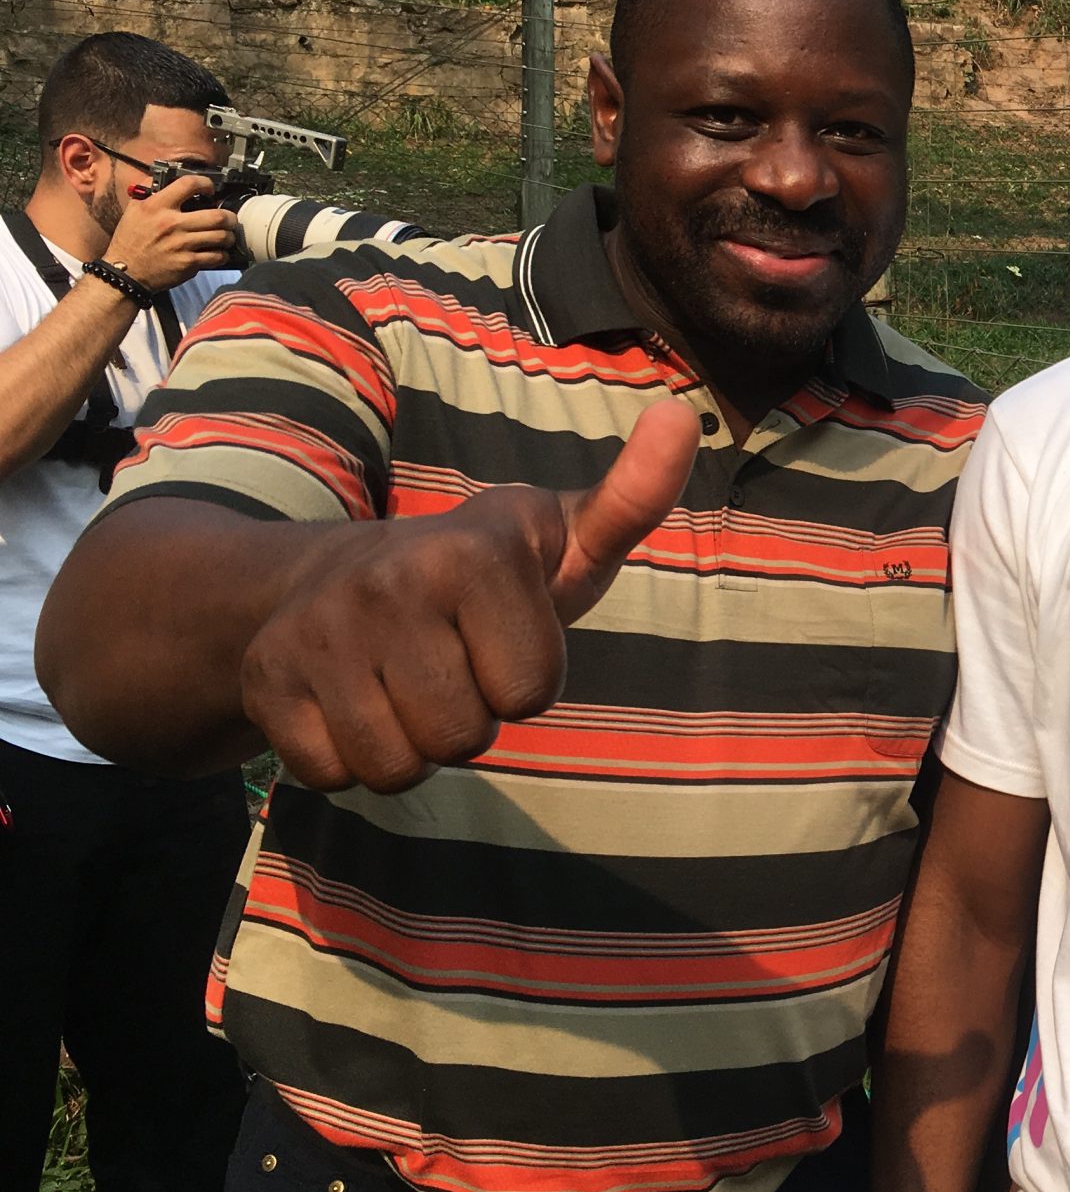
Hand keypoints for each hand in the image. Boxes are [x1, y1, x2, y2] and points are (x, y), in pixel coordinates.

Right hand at [103, 171, 240, 291]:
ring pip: (222, 236)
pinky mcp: (188, 263)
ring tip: (225, 236)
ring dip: (228, 236)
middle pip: (217, 216)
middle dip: (229, 217)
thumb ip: (149, 192)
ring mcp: (182, 244)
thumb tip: (166, 177)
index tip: (209, 189)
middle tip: (228, 219)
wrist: (125, 271)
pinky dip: (222, 254)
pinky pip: (217, 256)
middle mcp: (171, 223)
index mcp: (157, 206)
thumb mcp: (134, 209)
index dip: (205, 183)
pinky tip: (217, 252)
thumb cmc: (130, 240)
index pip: (189, 184)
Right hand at [237, 401, 700, 791]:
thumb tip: (682, 416)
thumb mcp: (562, 538)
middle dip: (469, 717)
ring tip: (404, 683)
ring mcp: (317, 633)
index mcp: (474, 549)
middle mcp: (388, 581)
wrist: (331, 578)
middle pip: (464, 736)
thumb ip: (631, 497)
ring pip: (397, 767)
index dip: (527, 679)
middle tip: (449, 663)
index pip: (532, 694)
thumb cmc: (484, 575)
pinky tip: (351, 701)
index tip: (503, 634)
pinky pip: (335, 775)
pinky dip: (348, 758)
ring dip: (410, 743)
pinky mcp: (265, 682)